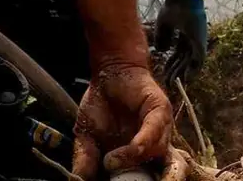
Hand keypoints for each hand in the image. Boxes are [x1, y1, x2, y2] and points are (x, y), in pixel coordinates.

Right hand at [72, 63, 172, 178]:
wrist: (107, 73)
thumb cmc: (99, 106)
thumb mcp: (86, 137)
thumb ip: (85, 159)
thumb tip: (78, 180)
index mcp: (138, 159)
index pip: (145, 178)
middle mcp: (153, 147)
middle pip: (164, 172)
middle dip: (154, 180)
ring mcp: (159, 131)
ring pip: (158, 154)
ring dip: (136, 161)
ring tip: (111, 164)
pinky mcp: (160, 112)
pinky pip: (155, 131)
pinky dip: (143, 143)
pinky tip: (130, 148)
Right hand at [154, 0, 208, 82]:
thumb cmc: (173, 6)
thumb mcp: (164, 24)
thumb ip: (162, 37)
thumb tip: (162, 51)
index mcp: (184, 34)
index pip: (178, 53)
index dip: (172, 64)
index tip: (165, 74)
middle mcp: (192, 39)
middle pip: (184, 59)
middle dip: (176, 72)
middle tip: (169, 83)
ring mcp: (198, 41)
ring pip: (192, 62)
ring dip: (184, 73)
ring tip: (177, 84)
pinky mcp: (201, 41)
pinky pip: (199, 59)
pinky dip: (193, 70)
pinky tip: (186, 79)